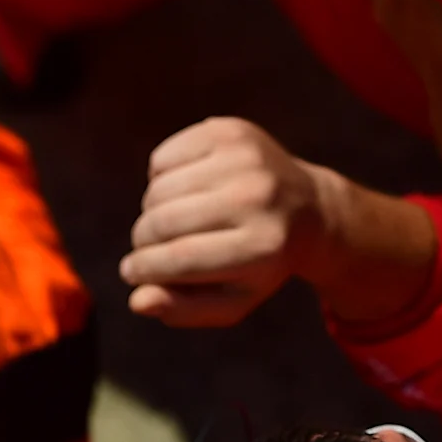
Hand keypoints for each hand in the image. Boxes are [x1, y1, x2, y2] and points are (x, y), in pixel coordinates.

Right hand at [120, 117, 433, 327]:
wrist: (309, 208)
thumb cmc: (261, 263)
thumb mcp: (233, 301)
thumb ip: (184, 310)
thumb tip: (138, 300)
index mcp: (262, 246)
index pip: (178, 259)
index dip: (142, 269)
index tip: (132, 273)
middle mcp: (257, 196)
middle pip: (163, 222)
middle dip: (142, 241)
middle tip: (148, 249)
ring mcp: (245, 158)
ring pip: (158, 189)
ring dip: (150, 210)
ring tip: (172, 221)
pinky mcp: (231, 131)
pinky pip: (163, 157)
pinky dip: (159, 178)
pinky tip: (186, 191)